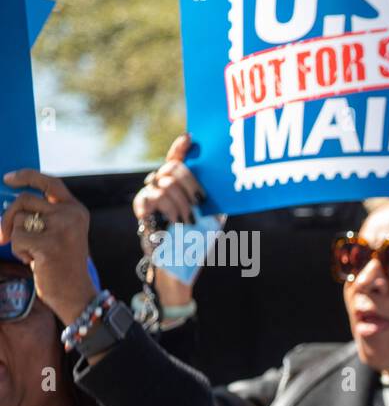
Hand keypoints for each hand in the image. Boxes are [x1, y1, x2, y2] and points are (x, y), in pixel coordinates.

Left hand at [0, 170, 95, 324]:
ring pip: (18, 219)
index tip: (8, 179)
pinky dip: (19, 252)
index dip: (27, 176)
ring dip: (16, 238)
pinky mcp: (49, 244)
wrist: (75, 294)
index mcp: (76, 210)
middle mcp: (72, 215)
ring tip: (33, 253)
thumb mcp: (58, 233)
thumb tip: (9, 202)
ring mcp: (62, 229)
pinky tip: (34, 261)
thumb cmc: (61, 264)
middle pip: (24, 200)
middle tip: (3, 235)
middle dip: (7, 216)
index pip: (50, 183)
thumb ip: (43, 215)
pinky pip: (17, 238)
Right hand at [133, 134, 207, 305]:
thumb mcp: (211, 219)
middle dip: (190, 182)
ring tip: (188, 220)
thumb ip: (214, 200)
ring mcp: (150, 198)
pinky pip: (151, 195)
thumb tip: (229, 182)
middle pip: (172, 168)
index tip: (190, 138)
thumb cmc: (195, 244)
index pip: (176, 160)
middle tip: (200, 202)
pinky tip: (174, 220)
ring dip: (181, 202)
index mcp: (179, 188)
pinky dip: (166, 207)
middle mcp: (163, 189)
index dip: (180, 148)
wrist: (179, 267)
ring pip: (164, 182)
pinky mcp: (141, 210)